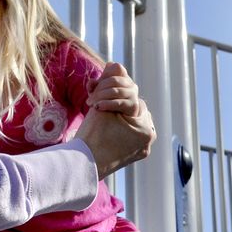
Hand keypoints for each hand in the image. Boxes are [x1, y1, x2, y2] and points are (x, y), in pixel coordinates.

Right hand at [78, 63, 155, 178]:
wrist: (82, 166)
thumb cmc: (91, 136)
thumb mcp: (100, 104)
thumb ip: (110, 82)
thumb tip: (115, 64)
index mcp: (145, 128)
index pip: (131, 98)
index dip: (113, 94)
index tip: (97, 99)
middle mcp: (148, 139)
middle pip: (133, 109)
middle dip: (116, 102)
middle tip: (98, 103)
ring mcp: (142, 149)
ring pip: (131, 121)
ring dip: (117, 113)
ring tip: (101, 114)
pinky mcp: (133, 155)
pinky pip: (129, 134)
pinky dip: (119, 127)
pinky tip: (107, 125)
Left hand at [87, 62, 141, 117]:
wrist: (121, 119)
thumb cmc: (109, 103)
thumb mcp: (99, 92)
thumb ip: (94, 85)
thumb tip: (92, 82)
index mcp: (124, 77)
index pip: (117, 67)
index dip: (105, 74)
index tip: (94, 86)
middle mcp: (131, 84)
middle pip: (113, 80)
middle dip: (98, 90)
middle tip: (89, 100)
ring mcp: (134, 94)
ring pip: (115, 91)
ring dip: (100, 97)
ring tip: (92, 104)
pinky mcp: (134, 105)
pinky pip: (118, 103)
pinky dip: (106, 104)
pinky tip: (98, 107)